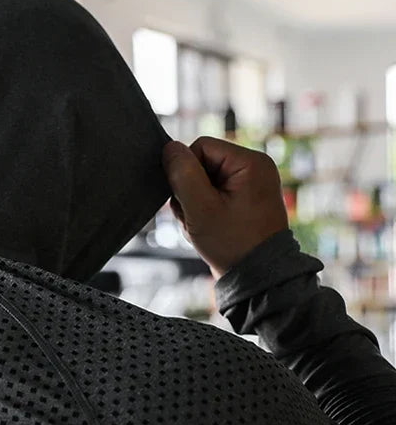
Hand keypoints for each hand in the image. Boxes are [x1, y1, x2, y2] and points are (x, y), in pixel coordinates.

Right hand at [161, 136, 288, 278]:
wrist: (256, 277)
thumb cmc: (233, 244)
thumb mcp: (201, 208)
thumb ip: (183, 174)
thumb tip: (169, 147)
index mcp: (251, 162)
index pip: (201, 147)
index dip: (185, 172)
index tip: (189, 201)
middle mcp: (255, 168)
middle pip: (202, 164)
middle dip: (190, 191)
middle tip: (196, 217)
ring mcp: (251, 185)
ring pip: (204, 181)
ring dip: (194, 204)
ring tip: (202, 225)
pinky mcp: (245, 200)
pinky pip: (213, 195)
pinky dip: (203, 211)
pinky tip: (207, 228)